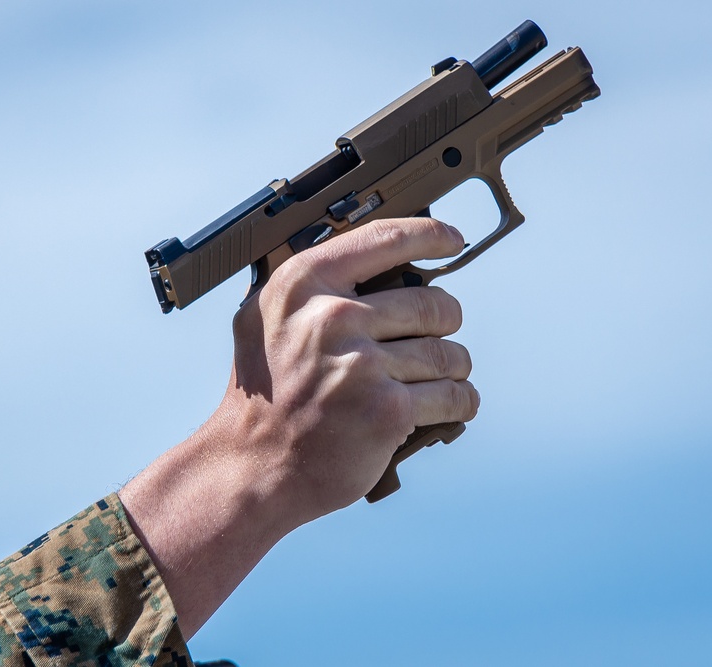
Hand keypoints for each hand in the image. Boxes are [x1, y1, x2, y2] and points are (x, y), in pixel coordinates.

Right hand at [225, 216, 479, 521]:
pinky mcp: (386, 409)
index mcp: (302, 285)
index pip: (384, 239)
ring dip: (454, 366)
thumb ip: (311, 289)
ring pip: (448, 353)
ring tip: (442, 376)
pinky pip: (452, 395)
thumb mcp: (265, 321)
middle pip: (431, 303)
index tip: (453, 240)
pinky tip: (452, 403)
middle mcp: (331, 318)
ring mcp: (360, 365)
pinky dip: (460, 401)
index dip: (429, 235)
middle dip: (445, 322)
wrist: (252, 465)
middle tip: (437, 335)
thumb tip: (377, 264)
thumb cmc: (263, 396)